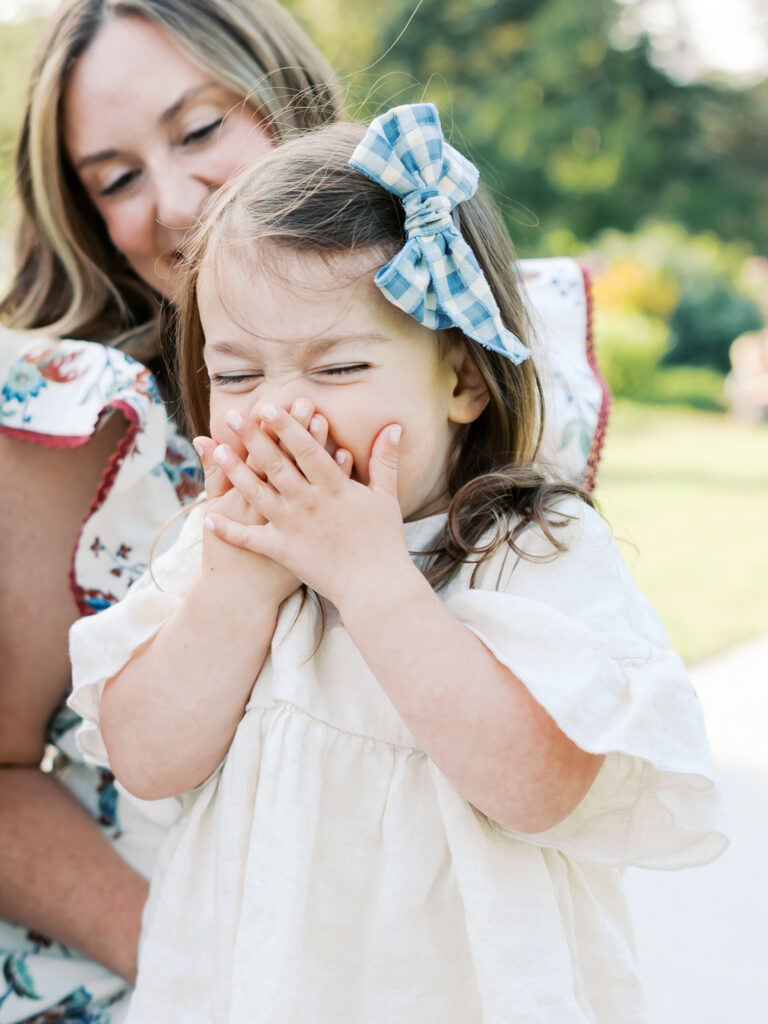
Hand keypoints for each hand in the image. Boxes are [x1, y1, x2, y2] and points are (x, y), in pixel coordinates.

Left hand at [205, 403, 412, 609]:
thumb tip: (393, 427)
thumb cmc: (384, 542)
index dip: (286, 427)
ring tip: (218, 450)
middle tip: (233, 416)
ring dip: (235, 471)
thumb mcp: (387, 498)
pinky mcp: (283, 551)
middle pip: (276, 464)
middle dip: (253, 438)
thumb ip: (385, 461)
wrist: (375, 587)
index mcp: (335, 487)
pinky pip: (250, 538)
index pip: (306, 450)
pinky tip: (209, 517)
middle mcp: (309, 503)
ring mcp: (293, 527)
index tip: (268, 407)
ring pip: (258, 493)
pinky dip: (229, 529)